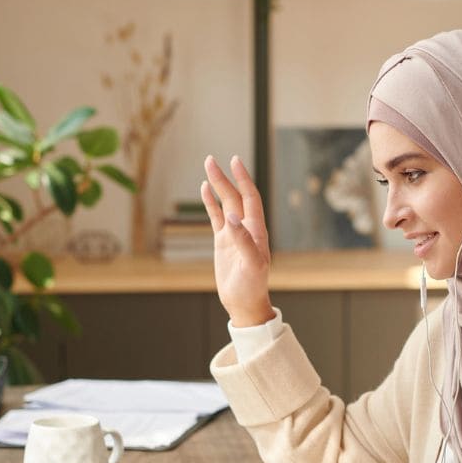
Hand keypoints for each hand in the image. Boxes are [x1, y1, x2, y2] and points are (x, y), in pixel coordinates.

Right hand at [201, 155, 273, 326]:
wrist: (244, 303)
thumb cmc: (252, 286)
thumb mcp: (251, 265)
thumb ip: (243, 241)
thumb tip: (232, 217)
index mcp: (256, 230)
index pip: (250, 198)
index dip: (243, 179)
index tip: (234, 161)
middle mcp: (246, 228)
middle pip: (235, 196)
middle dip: (224, 177)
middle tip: (210, 159)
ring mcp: (234, 233)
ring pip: (225, 203)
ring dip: (217, 185)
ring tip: (208, 165)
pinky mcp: (223, 241)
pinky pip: (216, 217)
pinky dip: (210, 202)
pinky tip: (204, 189)